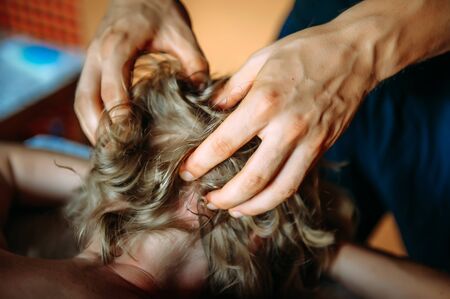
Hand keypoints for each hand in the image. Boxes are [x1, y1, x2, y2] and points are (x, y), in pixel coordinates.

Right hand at [75, 0, 208, 143]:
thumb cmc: (160, 9)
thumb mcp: (182, 33)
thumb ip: (194, 64)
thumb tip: (201, 98)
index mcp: (118, 46)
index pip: (112, 87)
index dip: (118, 116)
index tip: (130, 139)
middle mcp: (97, 55)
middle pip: (86, 100)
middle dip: (98, 130)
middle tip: (117, 154)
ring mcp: (91, 61)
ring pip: (81, 101)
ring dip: (91, 128)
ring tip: (111, 152)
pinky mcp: (93, 67)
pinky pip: (85, 97)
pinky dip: (93, 118)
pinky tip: (109, 134)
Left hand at [179, 20, 378, 216]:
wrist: (356, 54)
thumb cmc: (305, 51)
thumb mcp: (260, 59)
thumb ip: (232, 89)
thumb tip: (211, 110)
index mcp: (265, 103)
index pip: (224, 143)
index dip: (201, 162)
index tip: (187, 172)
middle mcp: (287, 128)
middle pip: (253, 179)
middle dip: (226, 197)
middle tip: (208, 200)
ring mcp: (309, 142)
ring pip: (279, 190)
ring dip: (253, 207)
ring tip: (233, 210)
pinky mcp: (322, 148)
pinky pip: (297, 180)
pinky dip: (277, 196)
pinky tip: (261, 198)